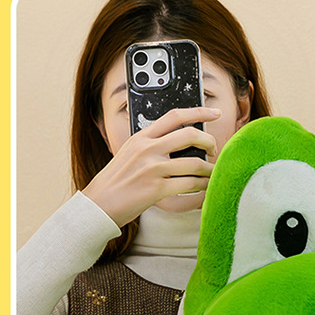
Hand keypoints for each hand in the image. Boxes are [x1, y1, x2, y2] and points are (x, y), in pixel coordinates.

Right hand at [82, 106, 220, 226]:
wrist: (100, 203)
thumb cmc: (118, 181)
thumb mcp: (130, 153)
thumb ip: (151, 145)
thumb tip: (178, 143)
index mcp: (142, 137)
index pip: (174, 116)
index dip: (198, 112)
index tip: (214, 112)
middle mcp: (148, 149)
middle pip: (190, 135)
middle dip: (209, 142)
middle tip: (214, 150)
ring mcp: (152, 168)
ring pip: (194, 163)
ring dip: (210, 170)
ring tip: (213, 174)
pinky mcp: (157, 188)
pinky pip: (190, 185)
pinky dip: (203, 187)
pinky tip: (205, 188)